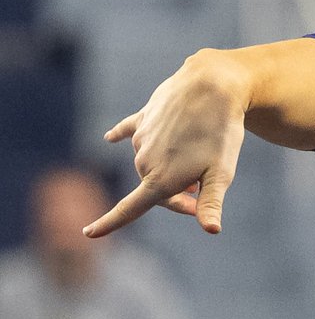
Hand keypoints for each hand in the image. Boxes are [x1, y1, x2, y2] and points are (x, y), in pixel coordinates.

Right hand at [84, 49, 250, 237]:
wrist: (212, 86)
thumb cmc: (221, 132)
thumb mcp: (221, 172)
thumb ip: (211, 203)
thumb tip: (211, 231)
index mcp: (159, 180)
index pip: (129, 209)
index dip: (109, 223)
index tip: (89, 233)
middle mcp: (143, 161)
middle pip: (154, 188)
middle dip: (176, 195)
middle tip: (200, 192)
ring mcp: (142, 138)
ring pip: (152, 162)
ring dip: (169, 167)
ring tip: (198, 160)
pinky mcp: (145, 117)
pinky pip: (129, 129)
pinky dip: (121, 134)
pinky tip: (109, 137)